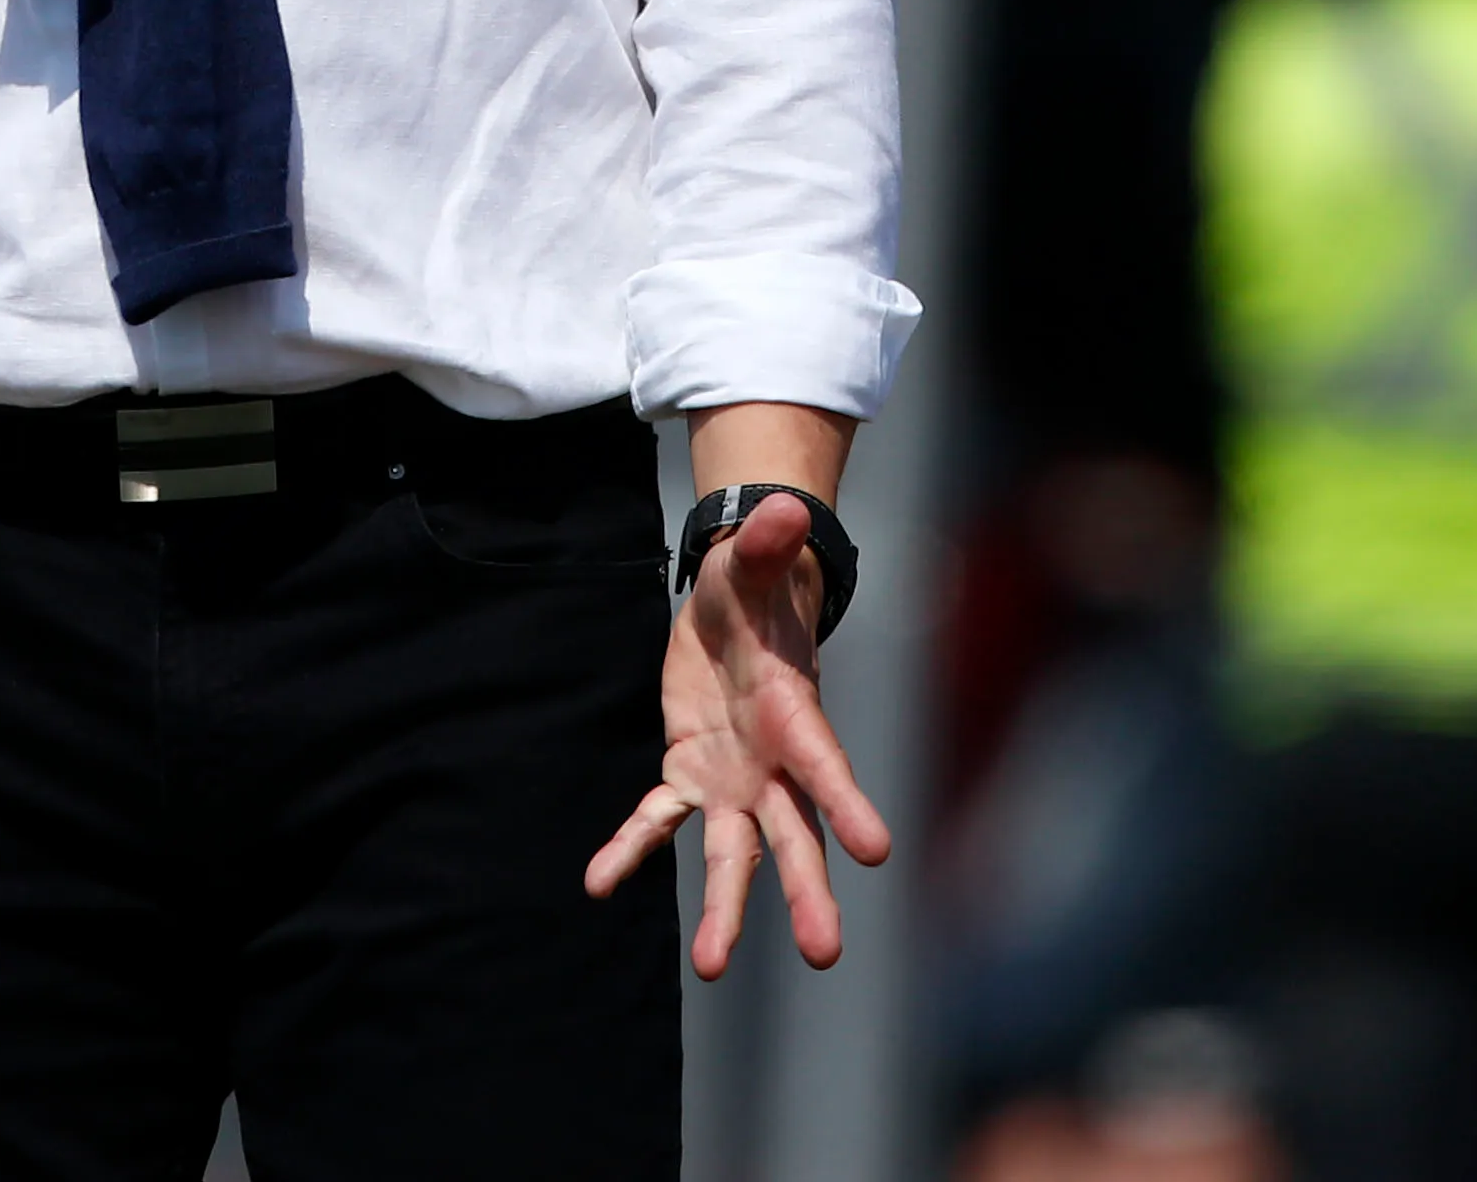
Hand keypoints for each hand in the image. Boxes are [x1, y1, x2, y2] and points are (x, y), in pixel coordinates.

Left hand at [583, 490, 893, 975]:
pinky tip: (598, 884)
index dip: (849, 801)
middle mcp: (773, 763)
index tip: (878, 850)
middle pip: (794, 835)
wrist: (736, 610)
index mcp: (795, 715)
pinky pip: (659, 820)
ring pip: (733, 852)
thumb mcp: (750, 565)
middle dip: (807, 892)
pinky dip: (631, 849)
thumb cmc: (754, 590)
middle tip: (824, 955)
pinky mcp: (688, 776)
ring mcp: (733, 778)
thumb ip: (767, 547)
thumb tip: (784, 507)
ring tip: (710, 968)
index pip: (827, 762)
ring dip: (724, 908)